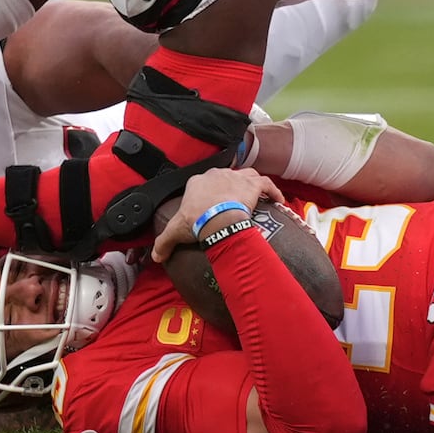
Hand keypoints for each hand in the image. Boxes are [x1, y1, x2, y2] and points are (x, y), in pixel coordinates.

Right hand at [151, 167, 283, 262]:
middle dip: (229, 188)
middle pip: (225, 178)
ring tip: (258, 196)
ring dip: (252, 184)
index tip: (213, 206)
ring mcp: (236, 177)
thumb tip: (155, 257)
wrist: (217, 219)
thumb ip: (163, 243)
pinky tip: (278, 199)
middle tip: (233, 204)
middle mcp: (217, 175)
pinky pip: (266, 183)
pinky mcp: (253, 184)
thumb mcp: (175, 231)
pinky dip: (273, 190)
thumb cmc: (197, 221)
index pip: (204, 184)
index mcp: (198, 182)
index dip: (209, 194)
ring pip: (247, 175)